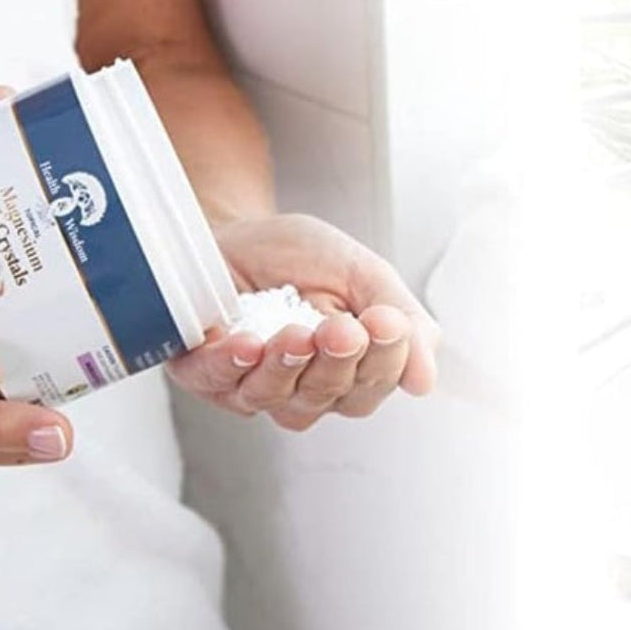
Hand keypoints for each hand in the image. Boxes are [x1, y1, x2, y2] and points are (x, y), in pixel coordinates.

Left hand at [165, 214, 440, 429]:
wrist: (235, 228)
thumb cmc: (298, 255)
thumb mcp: (362, 274)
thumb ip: (403, 322)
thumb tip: (426, 382)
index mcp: (351, 368)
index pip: (376, 384)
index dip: (386, 359)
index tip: (386, 322)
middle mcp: (306, 388)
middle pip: (334, 399)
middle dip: (340, 363)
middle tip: (344, 327)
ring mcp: (255, 388)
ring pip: (282, 401)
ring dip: (291, 368)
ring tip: (298, 334)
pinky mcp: (204, 375)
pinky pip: (220, 383)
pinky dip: (234, 366)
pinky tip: (248, 344)